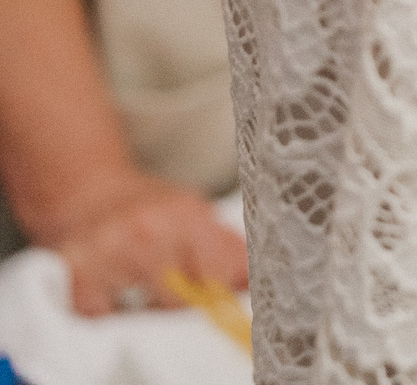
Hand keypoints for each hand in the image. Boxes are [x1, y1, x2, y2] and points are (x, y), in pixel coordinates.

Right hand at [46, 165, 246, 316]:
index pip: (217, 271)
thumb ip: (225, 246)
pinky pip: (100, 313)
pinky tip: (115, 293)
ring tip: (146, 286)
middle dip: (184, 302)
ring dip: (147, 306)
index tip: (219, 295)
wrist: (87, 191)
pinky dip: (109, 311)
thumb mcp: (194, 213)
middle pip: (179, 295)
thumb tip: (252, 279)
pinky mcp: (75, 269)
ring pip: (141, 308)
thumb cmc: (147, 207)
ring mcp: (109, 249)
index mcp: (185, 214)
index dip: (220, 290)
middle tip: (180, 292)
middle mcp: (147, 229)